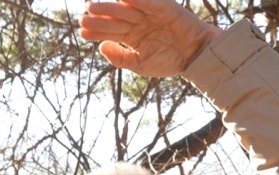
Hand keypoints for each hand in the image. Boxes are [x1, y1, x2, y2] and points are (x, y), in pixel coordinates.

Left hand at [79, 0, 221, 76]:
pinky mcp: (163, 7)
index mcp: (133, 36)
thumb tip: (101, 47)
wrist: (195, 57)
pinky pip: (146, 2)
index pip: (111, 32)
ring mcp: (149, 14)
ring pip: (125, 10)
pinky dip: (134, 0)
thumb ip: (120, 57)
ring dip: (109, 8)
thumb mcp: (140, 65)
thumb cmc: (169, 62)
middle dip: (99, 19)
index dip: (97, 31)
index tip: (82, 32)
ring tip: (92, 8)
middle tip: (83, 18)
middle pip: (115, 19)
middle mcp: (139, 23)